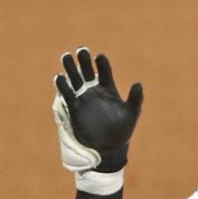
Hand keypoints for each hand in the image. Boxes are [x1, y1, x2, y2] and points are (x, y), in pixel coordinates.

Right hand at [53, 48, 142, 172]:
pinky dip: (63, 85)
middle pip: (86, 71)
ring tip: (66, 56)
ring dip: (70, 68)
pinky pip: (67, 94)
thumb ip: (135, 99)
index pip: (104, 71)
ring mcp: (83, 98)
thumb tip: (138, 84)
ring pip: (74, 79)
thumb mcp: (132, 114)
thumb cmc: (122, 131)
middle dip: (83, 60)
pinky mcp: (74, 108)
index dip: (101, 64)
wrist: (109, 148)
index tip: (99, 57)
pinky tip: (60, 77)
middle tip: (81, 50)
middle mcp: (94, 91)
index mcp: (109, 89)